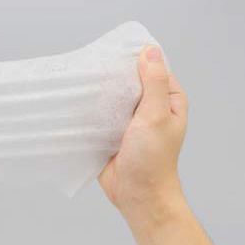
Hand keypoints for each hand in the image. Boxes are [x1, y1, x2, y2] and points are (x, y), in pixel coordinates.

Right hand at [98, 46, 187, 225]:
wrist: (136, 194)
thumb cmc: (152, 158)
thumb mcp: (156, 116)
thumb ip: (154, 83)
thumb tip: (149, 51)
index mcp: (167, 100)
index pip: (153, 68)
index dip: (136, 58)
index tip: (114, 49)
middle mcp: (149, 107)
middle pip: (130, 81)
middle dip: (114, 74)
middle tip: (92, 64)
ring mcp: (129, 120)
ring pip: (114, 97)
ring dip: (100, 92)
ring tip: (81, 80)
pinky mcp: (112, 132)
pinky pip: (101, 114)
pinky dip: (92, 109)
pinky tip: (78, 101)